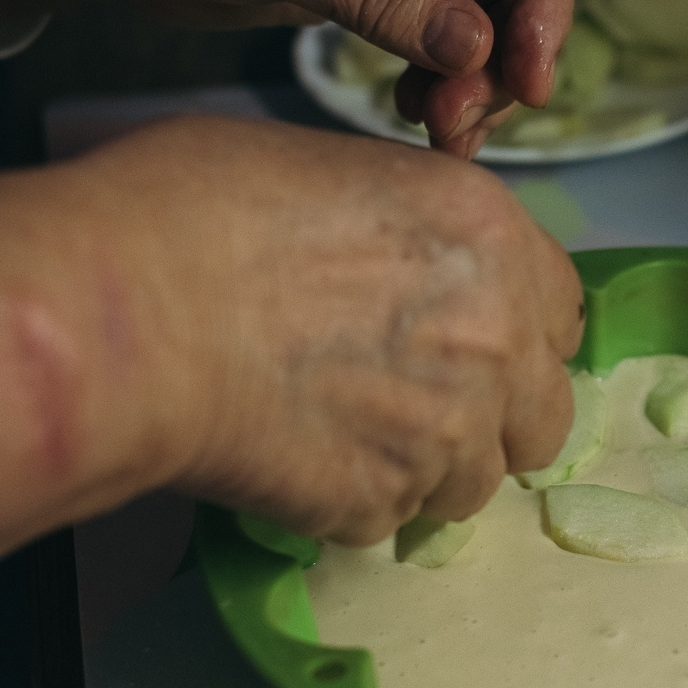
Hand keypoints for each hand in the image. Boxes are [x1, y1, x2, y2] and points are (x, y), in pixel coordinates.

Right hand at [0, 116, 583, 582]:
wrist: (125, 311)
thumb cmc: (193, 209)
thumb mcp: (327, 168)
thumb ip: (401, 226)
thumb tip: (390, 254)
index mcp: (490, 237)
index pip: (562, 308)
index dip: (516, 326)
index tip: (473, 335)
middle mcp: (495, 339)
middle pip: (544, 414)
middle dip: (493, 416)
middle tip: (418, 403)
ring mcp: (446, 433)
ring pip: (473, 484)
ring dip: (425, 470)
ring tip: (343, 437)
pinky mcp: (380, 504)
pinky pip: (386, 520)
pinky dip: (349, 503)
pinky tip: (292, 462)